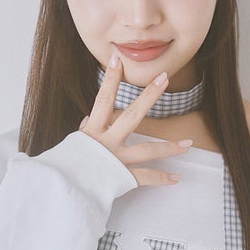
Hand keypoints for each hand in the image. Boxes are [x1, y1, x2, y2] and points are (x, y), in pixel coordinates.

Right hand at [77, 55, 192, 186]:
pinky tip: (176, 178)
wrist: (60, 190)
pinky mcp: (121, 178)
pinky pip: (144, 178)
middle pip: (131, 115)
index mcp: (92, 131)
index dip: (110, 79)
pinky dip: (160, 178)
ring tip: (188, 144)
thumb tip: (88, 120)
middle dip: (149, 96)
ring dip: (169, 147)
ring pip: (147, 150)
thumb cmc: (64, 167)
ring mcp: (116, 160)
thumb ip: (84, 131)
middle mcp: (106, 142)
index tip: (117, 59)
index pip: (102, 99)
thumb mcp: (72, 144)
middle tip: (164, 78)